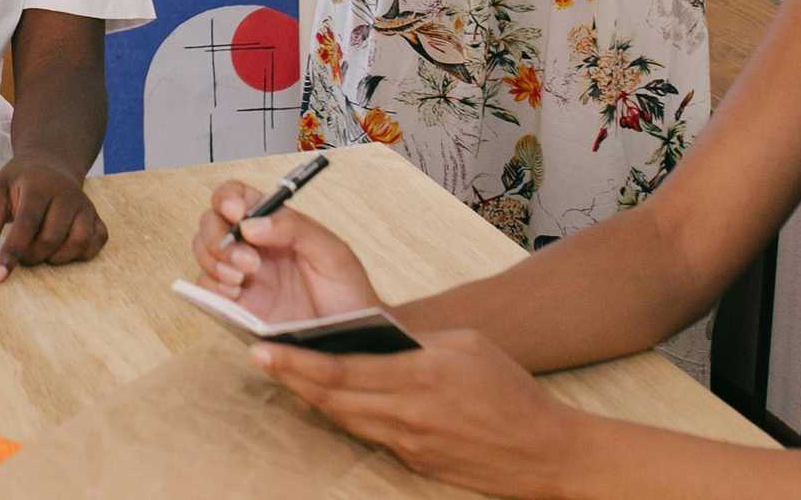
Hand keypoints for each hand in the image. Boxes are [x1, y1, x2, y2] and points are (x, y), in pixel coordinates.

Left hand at [0, 156, 107, 281]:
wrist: (52, 163)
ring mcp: (85, 205)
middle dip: (31, 256)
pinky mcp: (96, 215)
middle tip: (21, 254)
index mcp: (40, 186)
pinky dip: (82, 253)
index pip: (27, 224)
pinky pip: (98, 241)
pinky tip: (63, 249)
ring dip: (57, 257)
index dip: (12, 252)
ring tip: (42, 252)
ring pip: (79, 241)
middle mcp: (67, 195)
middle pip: (52, 238)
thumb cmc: (21, 181)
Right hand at [191, 180, 380, 324]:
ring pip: (203, 253)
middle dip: (218, 236)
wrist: (351, 339)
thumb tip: (251, 224)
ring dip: (215, 261)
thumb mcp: (331, 251)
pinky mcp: (236, 307)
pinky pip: (205, 290)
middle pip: (211, 222)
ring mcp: (242, 276)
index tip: (237, 213)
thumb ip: (295, 228)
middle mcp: (254, 246)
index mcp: (276, 224)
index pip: (238, 196)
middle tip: (248, 261)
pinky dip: (211, 288)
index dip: (228, 198)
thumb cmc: (347, 291)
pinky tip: (235, 294)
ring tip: (242, 278)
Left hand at [251, 328, 579, 497]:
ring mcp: (408, 444)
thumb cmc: (509, 388)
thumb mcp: (467, 343)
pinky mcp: (414, 462)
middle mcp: (407, 414)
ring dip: (312, 398)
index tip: (265, 347)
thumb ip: (419, 342)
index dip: (299, 361)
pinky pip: (369, 435)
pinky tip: (331, 401)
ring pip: (345, 419)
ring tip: (286, 375)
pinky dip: (344, 416)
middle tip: (259, 358)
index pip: (343, 369)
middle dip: (292, 378)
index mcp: (420, 374)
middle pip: (333, 399)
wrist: (541, 451)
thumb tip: (381, 339)